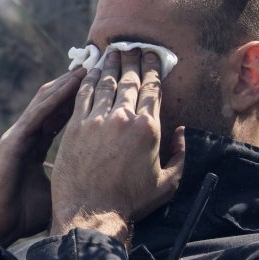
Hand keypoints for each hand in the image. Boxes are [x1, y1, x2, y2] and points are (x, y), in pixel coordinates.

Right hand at [0, 66, 86, 259]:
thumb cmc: (21, 217)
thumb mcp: (55, 192)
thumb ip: (70, 179)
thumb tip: (98, 182)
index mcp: (34, 147)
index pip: (60, 116)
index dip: (79, 100)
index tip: (103, 86)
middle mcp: (25, 136)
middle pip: (53, 102)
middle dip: (75, 84)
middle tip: (99, 65)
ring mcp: (17, 136)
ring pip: (45, 101)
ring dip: (67, 82)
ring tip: (89, 66)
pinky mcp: (12, 142)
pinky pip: (38, 114)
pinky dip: (56, 98)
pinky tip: (73, 84)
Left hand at [49, 49, 184, 243]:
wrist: (92, 213)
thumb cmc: (131, 202)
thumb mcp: (168, 183)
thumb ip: (181, 155)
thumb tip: (183, 133)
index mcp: (148, 128)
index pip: (152, 88)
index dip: (152, 68)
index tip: (152, 55)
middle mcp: (122, 118)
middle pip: (129, 79)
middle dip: (132, 59)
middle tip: (133, 46)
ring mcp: (96, 121)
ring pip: (105, 83)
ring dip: (110, 64)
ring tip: (113, 51)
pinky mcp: (74, 127)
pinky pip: (82, 95)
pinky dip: (86, 79)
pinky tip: (89, 70)